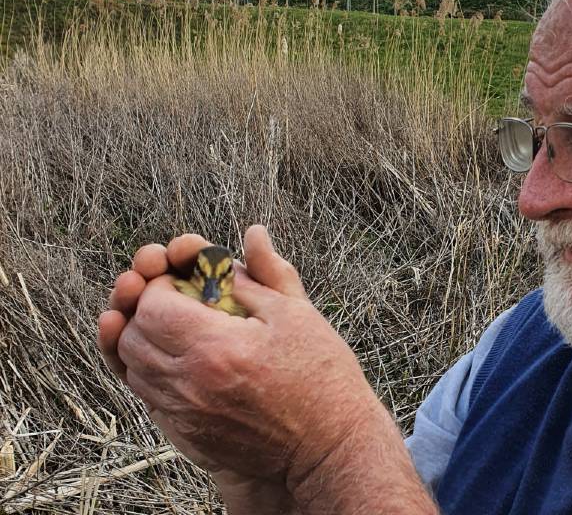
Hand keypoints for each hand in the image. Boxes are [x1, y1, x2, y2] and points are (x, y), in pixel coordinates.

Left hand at [98, 226, 382, 508]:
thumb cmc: (322, 377)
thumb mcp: (298, 315)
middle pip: (132, 338)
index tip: (182, 279)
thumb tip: (253, 234)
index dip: (160, 284)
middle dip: (144, 310)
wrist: (329, 447)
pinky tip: (181, 360)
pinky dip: (152, 372)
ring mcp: (185, 414)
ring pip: (133, 370)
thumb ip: (266, 273)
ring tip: (177, 328)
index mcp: (216, 347)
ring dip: (144, 341)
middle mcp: (190, 384)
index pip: (152, 306)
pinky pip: (148, 397)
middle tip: (175, 298)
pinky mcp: (187, 435)